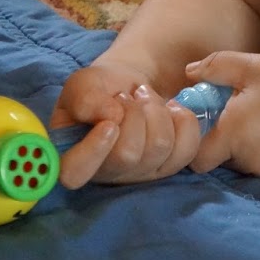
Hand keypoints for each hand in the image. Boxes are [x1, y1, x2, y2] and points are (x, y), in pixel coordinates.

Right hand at [54, 61, 199, 187]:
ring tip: (143, 99)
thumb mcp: (82, 85)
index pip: (73, 173)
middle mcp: (106, 173)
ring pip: (159, 147)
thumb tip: (109, 116)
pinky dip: (182, 120)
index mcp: (72, 157)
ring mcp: (140, 174)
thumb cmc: (99, 89)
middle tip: (127, 97)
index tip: (108, 123)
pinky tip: (169, 109)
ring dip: (155, 111)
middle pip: (127, 155)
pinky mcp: (169, 166)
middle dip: (133, 113)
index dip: (92, 151)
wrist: (129, 86)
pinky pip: (187, 147)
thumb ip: (84, 98)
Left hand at [186, 53, 259, 177]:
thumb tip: (189, 73)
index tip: (203, 116)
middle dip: (217, 135)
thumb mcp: (256, 67)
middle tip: (233, 107)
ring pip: (235, 159)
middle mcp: (243, 160)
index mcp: (231, 134)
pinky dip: (257, 146)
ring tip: (258, 114)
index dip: (192, 138)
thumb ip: (217, 67)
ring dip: (238, 140)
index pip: (194, 156)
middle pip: (214, 156)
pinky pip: (255, 161)